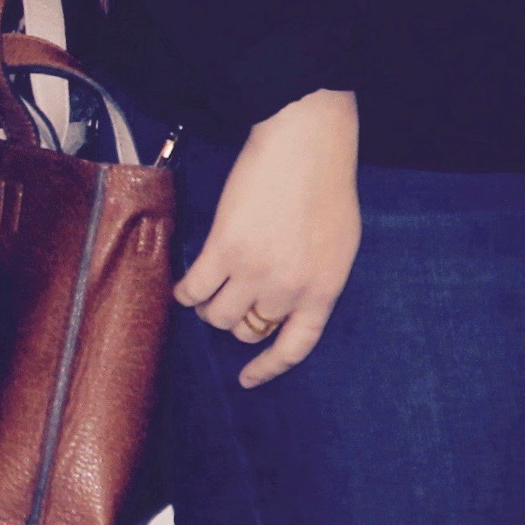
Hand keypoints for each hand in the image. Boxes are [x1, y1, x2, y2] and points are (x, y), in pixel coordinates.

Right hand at [177, 89, 359, 387]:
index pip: (295, 347)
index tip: (247, 379)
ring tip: (209, 289)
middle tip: (231, 299)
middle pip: (248, 329)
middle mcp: (289, 288)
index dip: (268, 368)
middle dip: (237, 320)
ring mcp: (255, 271)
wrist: (306, 145)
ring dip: (209, 307)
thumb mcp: (339, 246)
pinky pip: (193, 290)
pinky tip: (185, 287)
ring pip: (216, 316)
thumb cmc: (327, 187)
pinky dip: (184, 293)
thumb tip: (287, 305)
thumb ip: (315, 280)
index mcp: (323, 290)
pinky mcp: (223, 250)